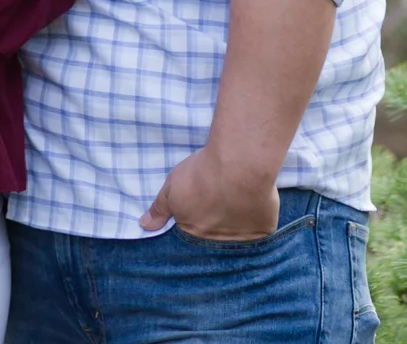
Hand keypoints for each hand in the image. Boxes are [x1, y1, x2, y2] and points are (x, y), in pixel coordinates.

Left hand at [139, 145, 280, 239]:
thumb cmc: (202, 173)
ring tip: (236, 203)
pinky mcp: (262, 233)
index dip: (197, 218)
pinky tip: (253, 208)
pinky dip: (256, 223)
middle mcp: (215, 241)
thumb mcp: (172, 186)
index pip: (191, 233)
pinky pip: (259, 234)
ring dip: (235, 225)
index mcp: (192, 230)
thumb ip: (159, 209)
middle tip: (220, 202)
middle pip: (214, 237)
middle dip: (215, 222)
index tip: (203, 206)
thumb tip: (144, 226)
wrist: (238, 166)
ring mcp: (240, 239)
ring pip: (237, 237)